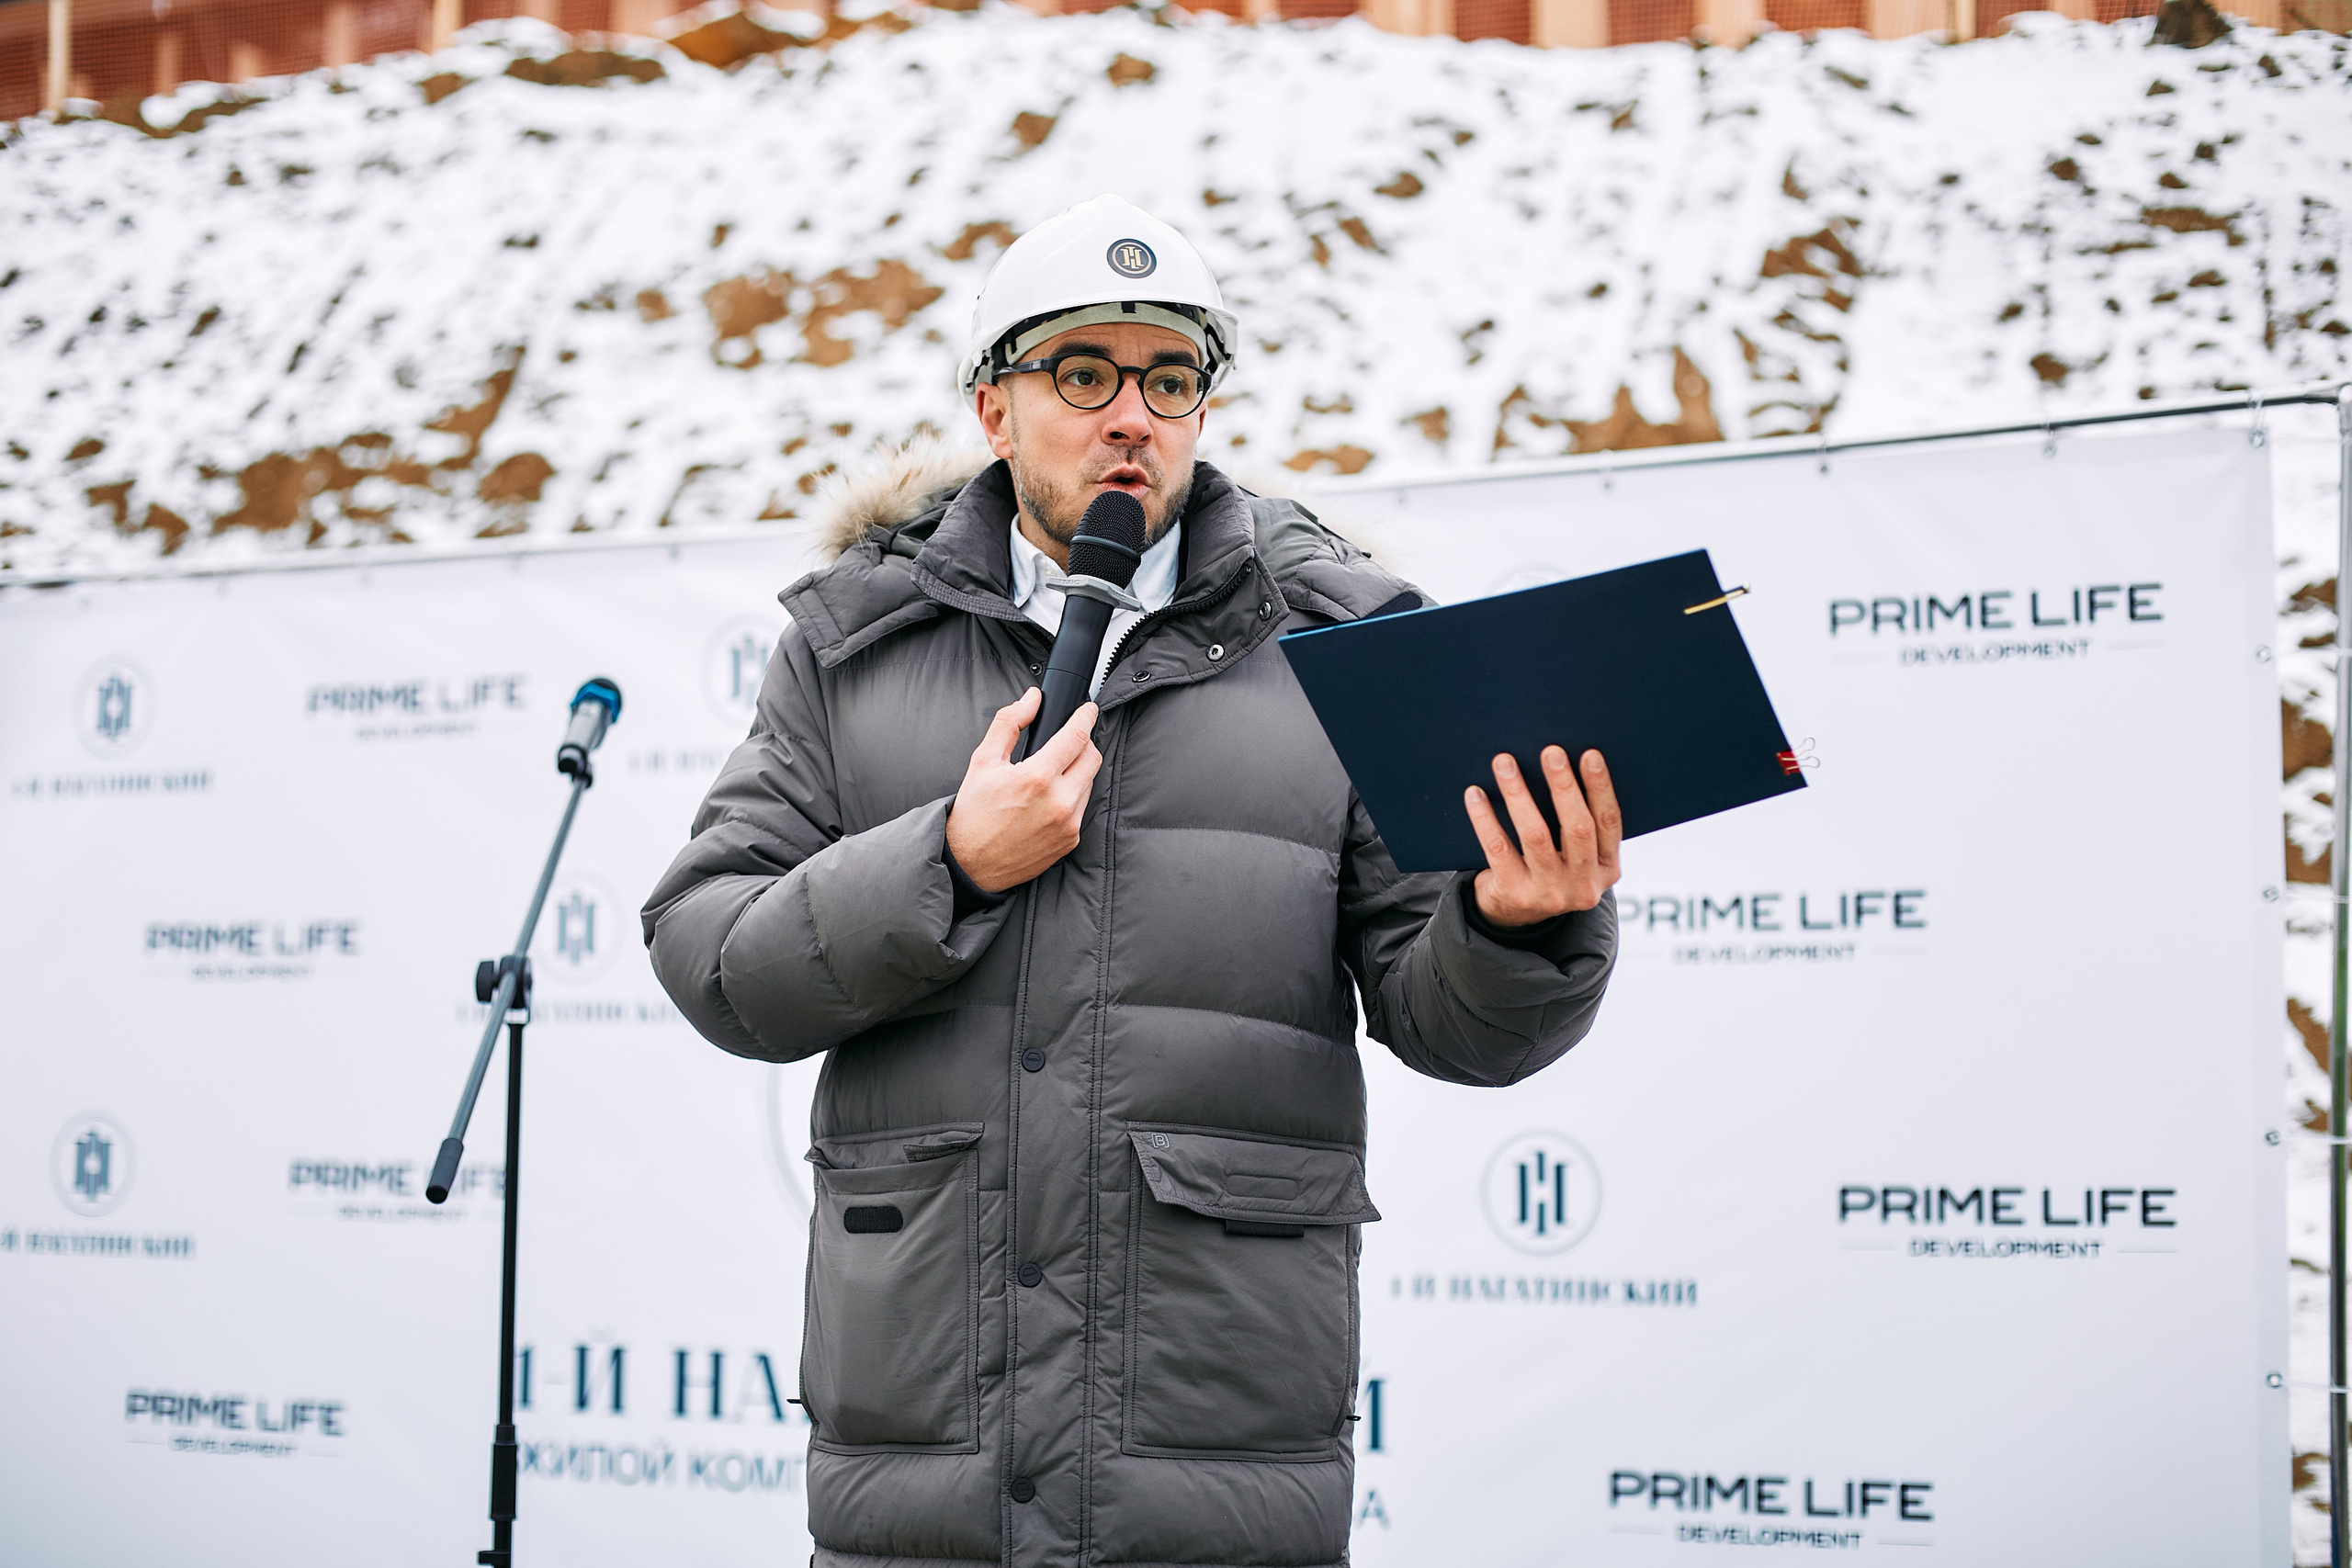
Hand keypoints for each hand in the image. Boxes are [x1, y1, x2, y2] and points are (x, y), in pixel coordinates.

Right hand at [946, 688, 1102, 893]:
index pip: (1077, 736)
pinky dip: (1072, 797)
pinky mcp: (1070, 841)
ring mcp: (1068, 824)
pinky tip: (1049, 799)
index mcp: (1037, 777)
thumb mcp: (983, 761)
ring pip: (1090, 783)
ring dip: (1078, 771)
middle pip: (1092, 757)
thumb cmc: (974, 812)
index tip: (1088, 710)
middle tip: (1067, 741)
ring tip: (1052, 773)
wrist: (969, 863)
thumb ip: (1010, 723)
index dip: (1086, 717)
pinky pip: (1082, 808)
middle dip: (1084, 743)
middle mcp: (1059, 802)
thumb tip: (1032, 699)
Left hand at [1466, 746, 1621, 927]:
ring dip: (1519, 794)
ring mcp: (1550, 894)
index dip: (1600, 787)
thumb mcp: (1575, 855)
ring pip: (1535, 836)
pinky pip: (1498, 848)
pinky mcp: (1515, 894)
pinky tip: (1476, 794)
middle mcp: (1584, 885)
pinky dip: (1486, 817)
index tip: (1589, 754)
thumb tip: (1560, 764)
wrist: (1515, 914)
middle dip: (1564, 786)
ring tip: (1505, 763)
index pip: (1609, 823)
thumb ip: (1578, 823)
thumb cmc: (1549, 866)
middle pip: (1577, 829)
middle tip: (1550, 752)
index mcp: (1607, 869)